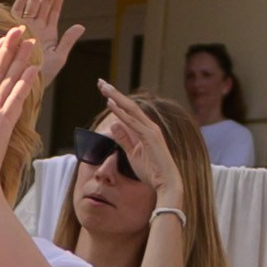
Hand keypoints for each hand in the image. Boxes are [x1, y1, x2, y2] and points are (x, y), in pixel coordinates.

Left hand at [0, 25, 38, 213]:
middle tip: (22, 29)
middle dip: (11, 49)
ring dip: (21, 60)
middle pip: (1, 71)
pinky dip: (23, 83)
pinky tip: (31, 68)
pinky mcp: (2, 123)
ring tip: (32, 42)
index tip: (4, 37)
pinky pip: (14, 99)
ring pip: (11, 80)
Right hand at [10, 0, 84, 93]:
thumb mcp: (59, 58)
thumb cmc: (40, 76)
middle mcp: (36, 26)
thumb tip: (81, 26)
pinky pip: (18, 10)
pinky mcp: (13, 28)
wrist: (23, 83)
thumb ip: (68, 40)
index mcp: (48, 32)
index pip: (55, 9)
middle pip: (44, 1)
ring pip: (33, 2)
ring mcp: (25, 26)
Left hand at [94, 79, 179, 202]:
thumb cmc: (151, 171)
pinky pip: (132, 122)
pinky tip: (110, 103)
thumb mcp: (132, 154)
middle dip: (114, 92)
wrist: (166, 184)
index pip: (129, 110)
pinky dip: (121, 112)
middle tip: (100, 82)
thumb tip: (113, 124)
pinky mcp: (150, 137)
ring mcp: (151, 130)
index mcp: (146, 129)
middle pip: (129, 105)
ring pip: (130, 109)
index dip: (116, 99)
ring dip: (116, 97)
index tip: (104, 91)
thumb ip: (124, 139)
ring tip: (103, 87)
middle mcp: (149, 126)